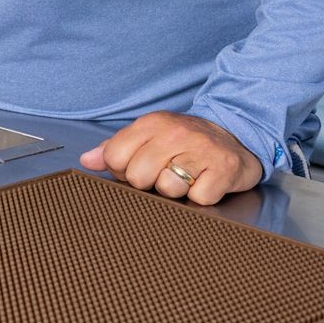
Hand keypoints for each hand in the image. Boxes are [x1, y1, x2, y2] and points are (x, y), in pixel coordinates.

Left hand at [77, 111, 262, 205]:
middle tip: (166, 172)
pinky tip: (206, 181)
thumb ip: (115, 148)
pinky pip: (199, 198)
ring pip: (168, 188)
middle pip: (138, 177)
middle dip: (149, 183)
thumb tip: (87, 160)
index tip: (138, 167)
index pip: (114, 157)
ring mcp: (201, 150)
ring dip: (177, 191)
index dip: (123, 170)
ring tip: (187, 176)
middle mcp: (175, 133)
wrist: (236, 136)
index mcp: (151, 124)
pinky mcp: (224, 169)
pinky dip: (202, 197)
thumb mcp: (149, 136)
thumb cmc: (185, 141)